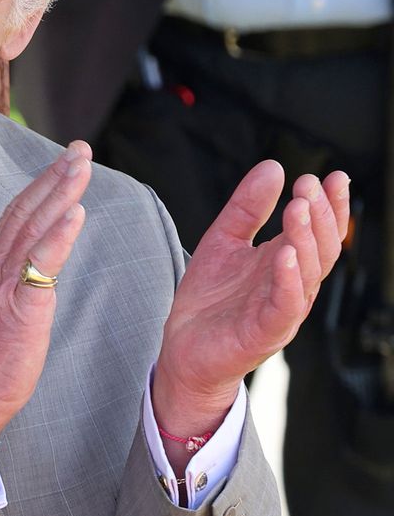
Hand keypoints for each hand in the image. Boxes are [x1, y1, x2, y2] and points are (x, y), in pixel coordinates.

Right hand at [0, 141, 92, 441]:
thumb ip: (16, 271)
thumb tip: (41, 252)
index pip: (18, 212)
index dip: (43, 183)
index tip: (67, 160)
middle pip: (27, 209)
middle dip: (55, 175)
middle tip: (80, 148)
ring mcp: (3, 282)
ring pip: (35, 227)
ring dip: (60, 193)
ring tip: (81, 166)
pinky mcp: (18, 305)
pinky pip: (39, 265)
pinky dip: (57, 237)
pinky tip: (74, 215)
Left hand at [153, 163, 349, 435]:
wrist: (182, 349)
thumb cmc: (209, 299)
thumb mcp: (223, 241)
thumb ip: (246, 207)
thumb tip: (273, 166)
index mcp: (285, 263)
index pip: (319, 231)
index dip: (330, 205)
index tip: (334, 175)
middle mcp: (291, 285)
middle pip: (319, 248)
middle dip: (319, 215)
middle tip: (310, 185)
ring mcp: (282, 310)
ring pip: (307, 274)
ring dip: (305, 238)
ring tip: (298, 208)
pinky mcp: (264, 332)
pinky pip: (285, 306)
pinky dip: (289, 280)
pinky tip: (286, 255)